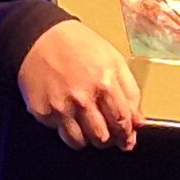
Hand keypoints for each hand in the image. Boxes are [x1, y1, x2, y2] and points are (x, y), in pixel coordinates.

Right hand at [16, 19, 142, 150]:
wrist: (41, 37)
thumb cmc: (80, 46)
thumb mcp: (114, 61)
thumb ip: (130, 92)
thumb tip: (138, 122)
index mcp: (104, 83)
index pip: (121, 121)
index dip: (127, 135)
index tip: (127, 140)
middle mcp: (82, 98)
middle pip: (102, 136)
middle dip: (109, 139)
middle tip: (108, 134)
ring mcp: (60, 107)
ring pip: (81, 141)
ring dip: (89, 139)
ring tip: (90, 128)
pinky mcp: (42, 112)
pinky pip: (61, 133)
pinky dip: (68, 130)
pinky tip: (70, 117)